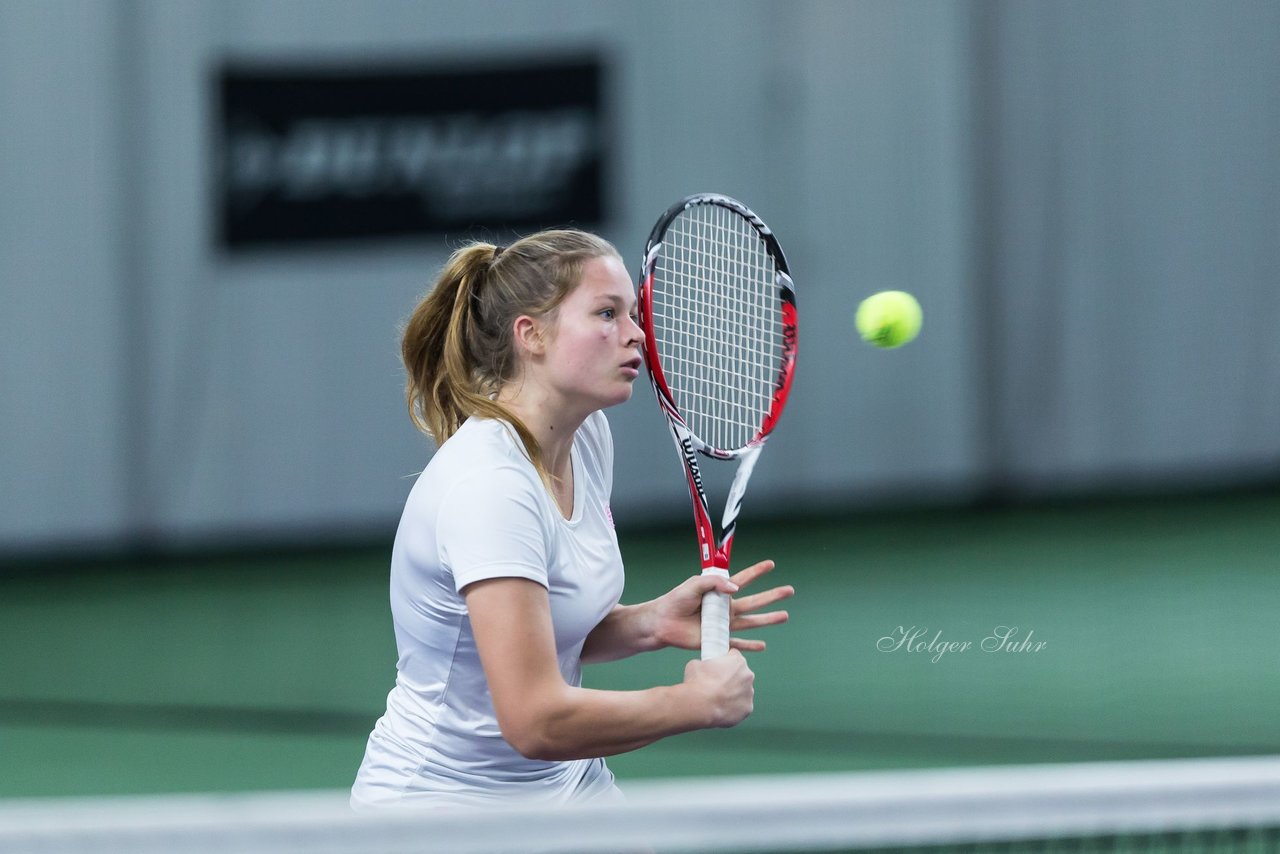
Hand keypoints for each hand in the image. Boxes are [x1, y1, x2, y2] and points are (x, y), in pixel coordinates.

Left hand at [647, 559, 793, 652]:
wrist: (663, 623)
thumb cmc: (676, 600)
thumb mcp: (694, 584)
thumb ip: (714, 583)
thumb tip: (735, 588)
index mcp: (719, 592)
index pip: (743, 579)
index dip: (757, 572)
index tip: (771, 564)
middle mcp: (725, 608)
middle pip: (755, 601)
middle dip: (772, 596)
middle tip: (790, 590)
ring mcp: (723, 625)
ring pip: (752, 622)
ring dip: (769, 619)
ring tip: (786, 616)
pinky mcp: (718, 640)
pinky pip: (738, 644)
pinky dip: (750, 645)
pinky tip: (763, 646)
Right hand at [682, 649, 754, 727]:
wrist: (701, 705)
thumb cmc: (697, 682)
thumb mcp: (696, 664)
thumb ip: (704, 663)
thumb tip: (703, 666)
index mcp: (738, 661)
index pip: (734, 655)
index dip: (726, 660)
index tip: (719, 666)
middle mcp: (748, 675)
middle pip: (741, 673)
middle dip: (732, 677)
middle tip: (718, 683)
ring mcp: (749, 693)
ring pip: (743, 690)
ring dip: (734, 692)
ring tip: (719, 698)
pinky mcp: (748, 708)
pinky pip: (742, 706)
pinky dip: (734, 707)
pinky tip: (723, 707)